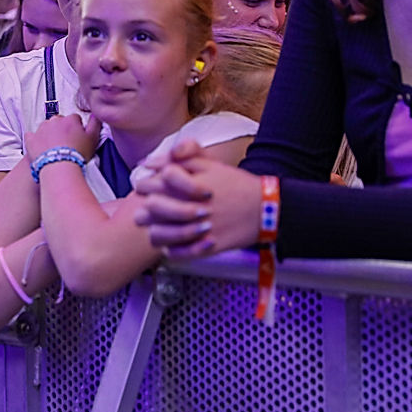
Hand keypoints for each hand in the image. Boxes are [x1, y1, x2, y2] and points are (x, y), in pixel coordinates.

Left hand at [24, 113, 100, 162]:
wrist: (59, 167)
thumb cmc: (77, 155)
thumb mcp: (93, 138)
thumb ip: (95, 124)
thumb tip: (94, 114)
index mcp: (70, 120)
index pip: (74, 119)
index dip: (76, 129)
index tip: (76, 138)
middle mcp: (54, 121)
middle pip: (59, 122)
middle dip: (62, 130)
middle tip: (66, 144)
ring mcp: (41, 129)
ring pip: (46, 128)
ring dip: (49, 134)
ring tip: (54, 148)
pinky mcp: (31, 139)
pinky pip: (31, 136)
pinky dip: (35, 140)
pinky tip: (40, 148)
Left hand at [134, 145, 261, 258]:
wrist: (265, 208)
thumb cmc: (236, 185)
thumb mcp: (210, 163)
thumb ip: (181, 157)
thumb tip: (150, 162)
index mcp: (186, 184)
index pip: (149, 183)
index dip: (146, 184)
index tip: (151, 187)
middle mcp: (188, 206)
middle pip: (150, 208)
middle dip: (147, 207)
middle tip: (153, 208)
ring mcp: (196, 229)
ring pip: (157, 234)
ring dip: (156, 230)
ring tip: (162, 227)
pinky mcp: (205, 247)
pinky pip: (175, 253)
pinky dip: (171, 250)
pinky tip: (175, 242)